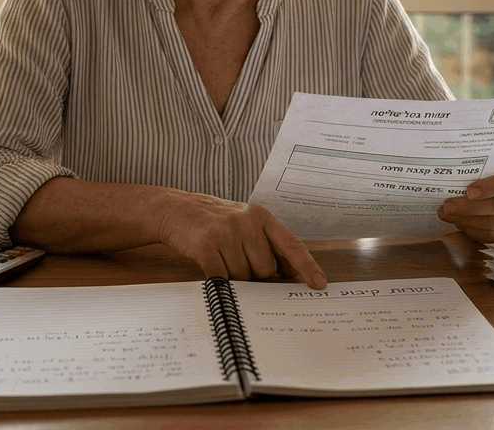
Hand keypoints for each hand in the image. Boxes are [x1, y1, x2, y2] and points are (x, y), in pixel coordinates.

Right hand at [152, 191, 326, 288]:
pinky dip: (220, 283)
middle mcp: (246, 222)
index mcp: (261, 217)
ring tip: (219, 258)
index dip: (307, 266)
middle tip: (236, 261)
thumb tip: (291, 274)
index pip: (291, 244)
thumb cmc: (213, 221)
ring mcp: (226, 233)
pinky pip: (222, 278)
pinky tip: (212, 271)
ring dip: (233, 277)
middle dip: (254, 275)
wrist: (175, 209)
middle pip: (266, 269)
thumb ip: (267, 245)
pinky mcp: (206, 246)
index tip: (318, 284)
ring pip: (244, 277)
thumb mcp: (245, 224)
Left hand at [436, 158, 493, 242]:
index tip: (468, 191)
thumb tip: (449, 173)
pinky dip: (473, 231)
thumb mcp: (491, 163)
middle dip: (470, 208)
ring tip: (447, 215)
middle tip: (447, 206)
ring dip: (468, 221)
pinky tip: (459, 223)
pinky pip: (493, 236)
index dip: (490, 187)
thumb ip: (477, 167)